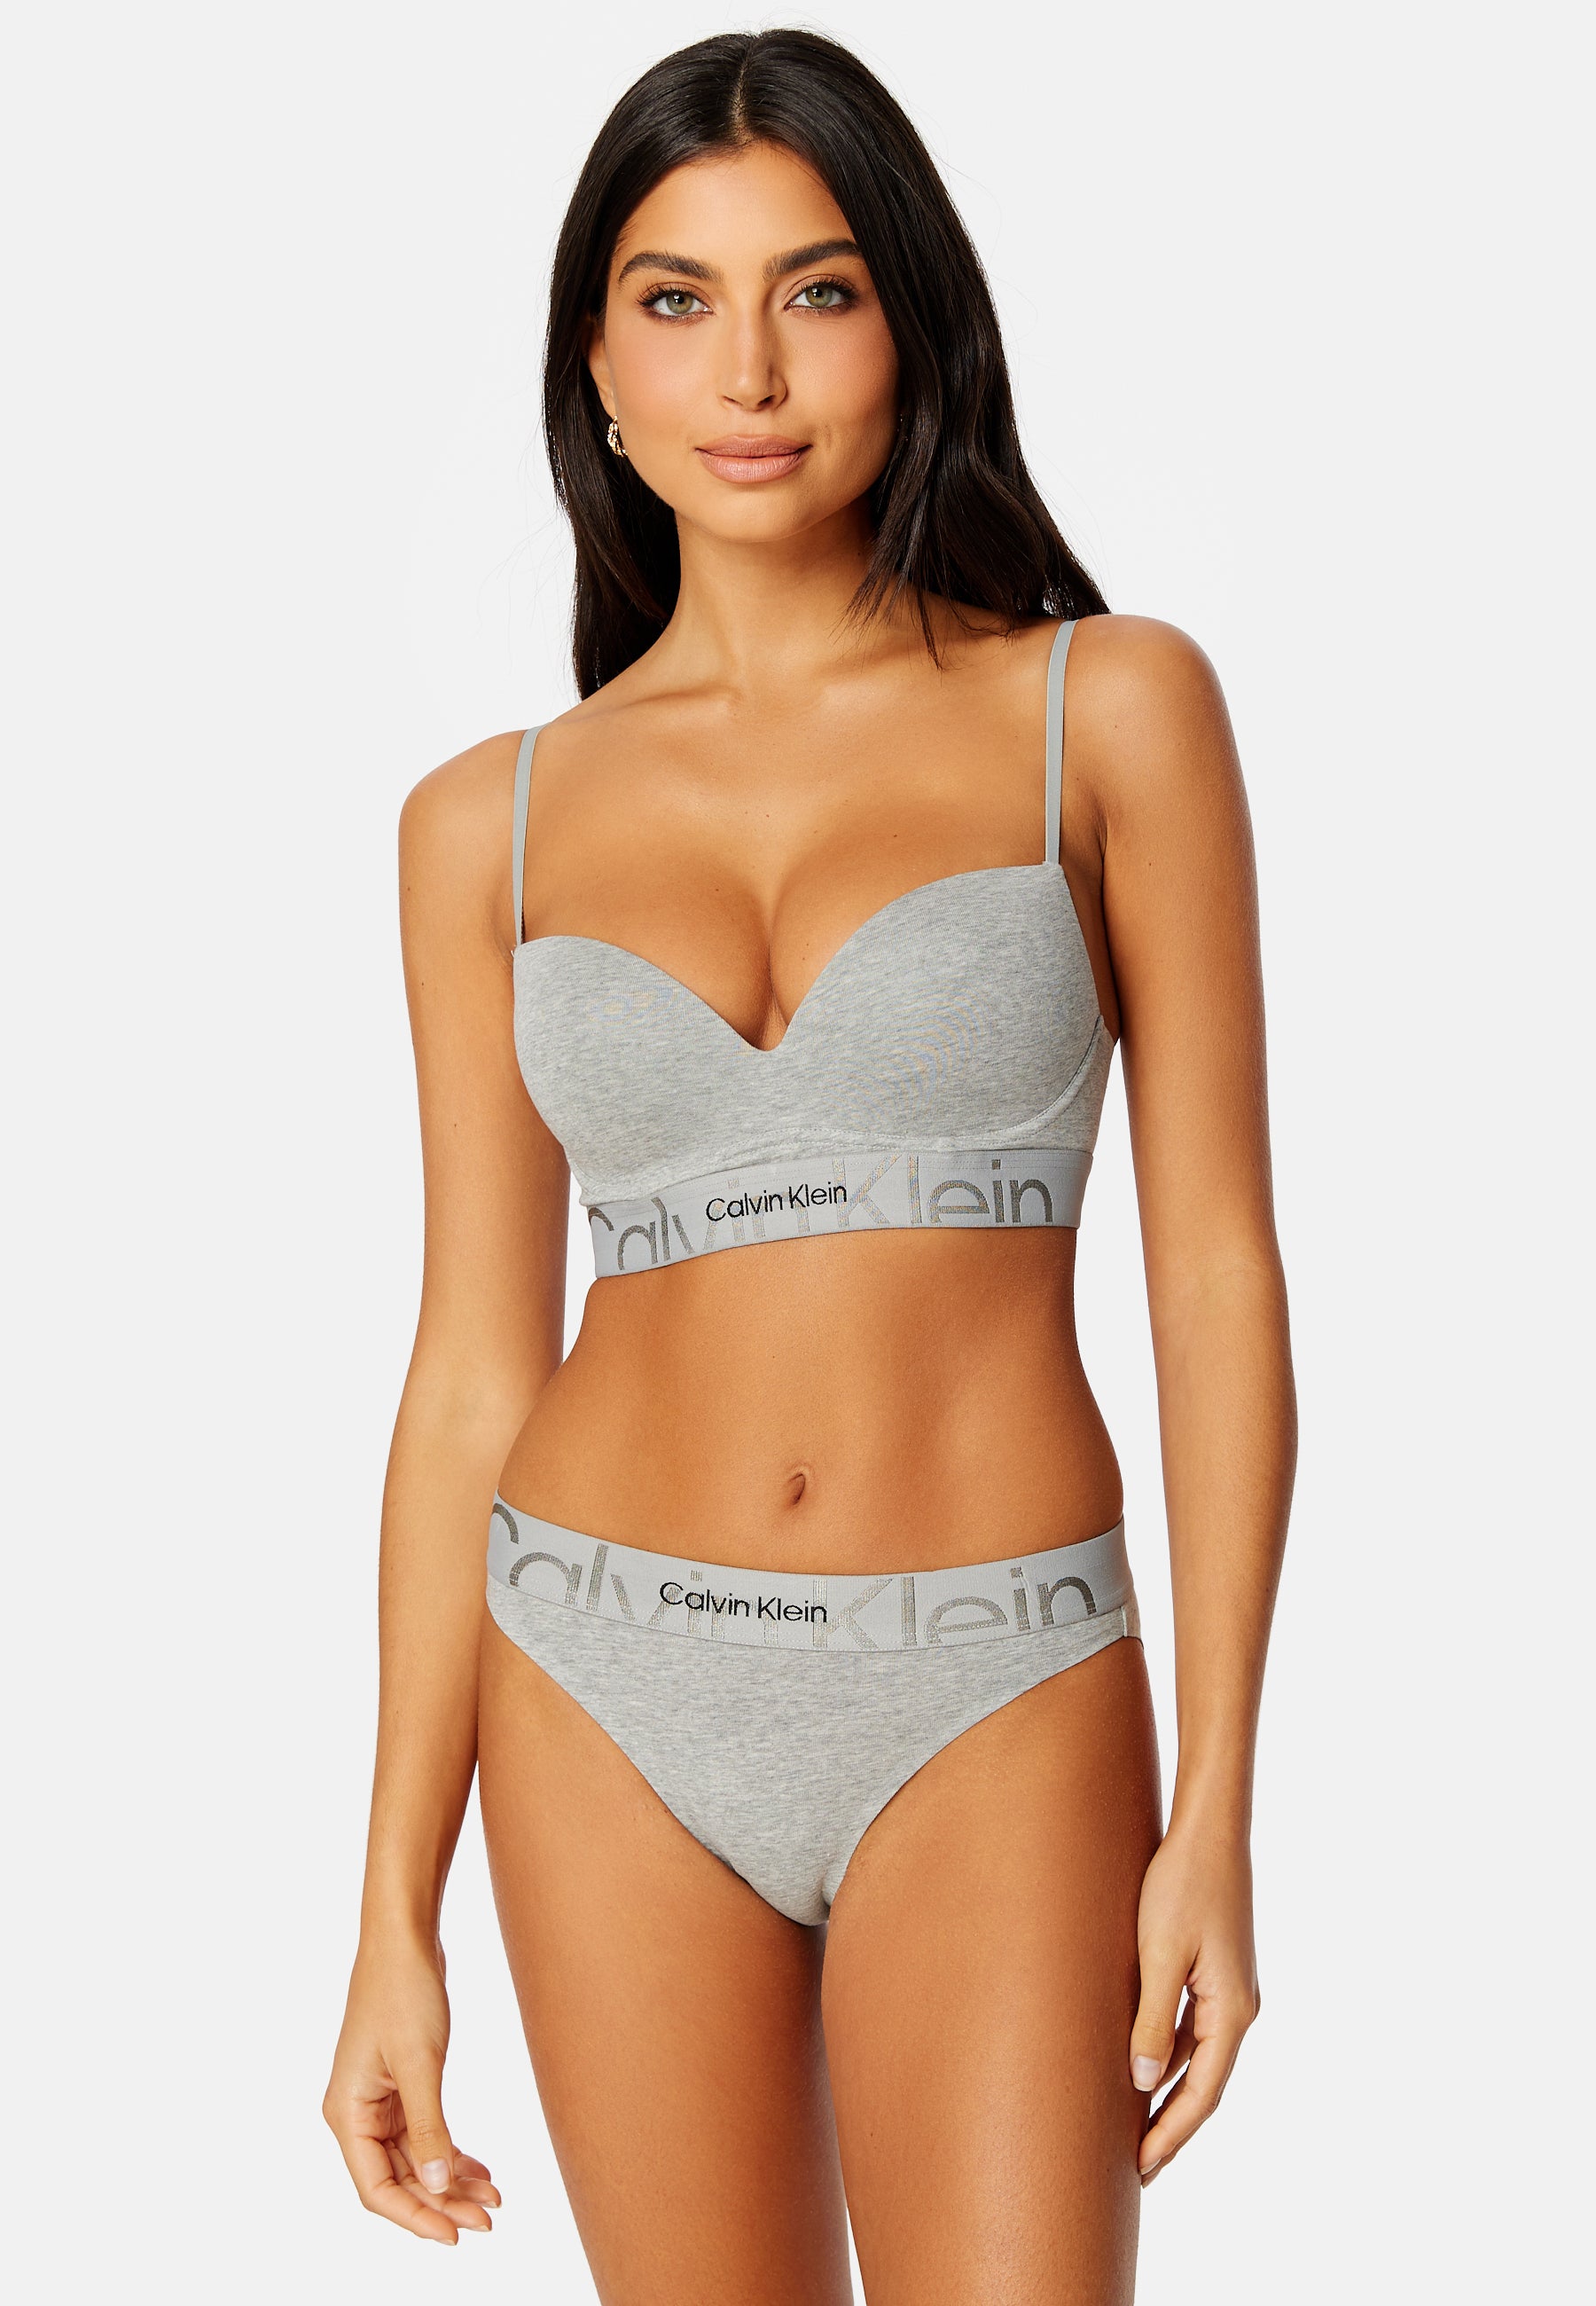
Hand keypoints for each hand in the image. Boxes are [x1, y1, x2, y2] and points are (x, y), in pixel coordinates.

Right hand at [323, 1936, 500, 2242]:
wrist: (405, 1936)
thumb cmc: (404, 1990)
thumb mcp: (420, 2063)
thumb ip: (429, 2127)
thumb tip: (436, 2187)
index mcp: (346, 2113)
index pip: (377, 2188)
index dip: (415, 2217)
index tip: (456, 2234)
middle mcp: (357, 2112)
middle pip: (399, 2178)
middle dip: (442, 2202)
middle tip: (488, 2219)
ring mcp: (380, 2099)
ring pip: (416, 2159)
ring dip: (451, 2180)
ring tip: (493, 2198)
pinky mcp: (402, 2084)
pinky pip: (425, 2133)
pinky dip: (451, 2152)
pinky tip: (481, 2168)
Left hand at [1129, 1819, 1260, 2183]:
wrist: (1210, 1829)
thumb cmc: (1182, 1885)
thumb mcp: (1160, 1955)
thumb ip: (1151, 2022)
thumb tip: (1141, 2084)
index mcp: (1232, 2012)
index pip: (1202, 2095)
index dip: (1171, 2135)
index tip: (1142, 2170)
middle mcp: (1239, 2007)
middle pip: (1204, 2084)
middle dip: (1171, 2126)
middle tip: (1137, 2168)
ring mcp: (1229, 1988)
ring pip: (1195, 2056)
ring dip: (1165, 2090)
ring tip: (1129, 2124)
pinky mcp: (1216, 1969)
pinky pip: (1190, 2026)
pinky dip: (1166, 2052)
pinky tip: (1138, 2062)